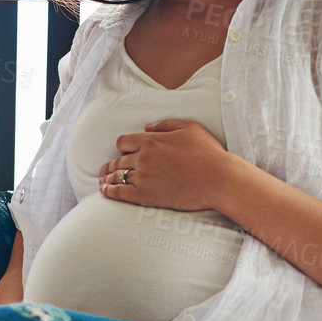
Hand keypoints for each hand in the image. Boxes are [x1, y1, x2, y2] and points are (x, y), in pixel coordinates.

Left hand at [98, 119, 235, 211]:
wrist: (219, 179)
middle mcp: (143, 157)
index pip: (123, 142)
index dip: (122, 148)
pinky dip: (109, 191)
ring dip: (107, 178)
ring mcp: (143, 177)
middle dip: (111, 165)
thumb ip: (165, 125)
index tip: (124, 153)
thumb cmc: (209, 153)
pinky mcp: (145, 195)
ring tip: (102, 181)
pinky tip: (105, 192)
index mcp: (151, 140)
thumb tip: (147, 125)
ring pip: (116, 176)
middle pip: (117, 160)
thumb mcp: (190, 128)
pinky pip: (119, 192)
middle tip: (105, 170)